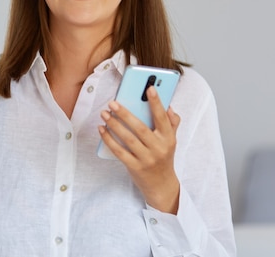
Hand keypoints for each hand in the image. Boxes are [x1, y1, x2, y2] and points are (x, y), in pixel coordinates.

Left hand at [98, 85, 180, 213]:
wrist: (162, 185)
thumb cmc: (163, 157)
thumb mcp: (172, 141)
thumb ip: (172, 123)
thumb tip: (169, 107)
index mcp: (168, 138)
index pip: (162, 117)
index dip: (156, 102)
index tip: (149, 88)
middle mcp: (159, 148)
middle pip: (140, 128)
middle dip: (125, 113)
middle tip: (112, 102)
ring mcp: (147, 158)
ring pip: (128, 139)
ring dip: (114, 125)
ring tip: (104, 114)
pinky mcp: (135, 167)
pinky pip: (119, 151)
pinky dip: (109, 140)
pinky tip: (102, 129)